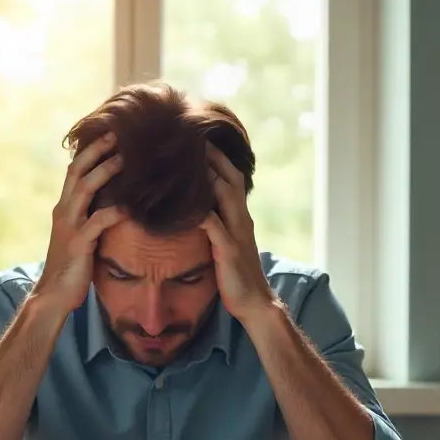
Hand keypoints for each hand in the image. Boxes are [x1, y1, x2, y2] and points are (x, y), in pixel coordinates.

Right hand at [30, 133, 125, 313]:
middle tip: (119, 133)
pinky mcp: (79, 244)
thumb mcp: (81, 234)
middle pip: (78, 171)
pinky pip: (98, 222)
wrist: (53, 294)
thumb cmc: (72, 265)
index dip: (90, 150)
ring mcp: (70, 226)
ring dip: (106, 171)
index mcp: (64, 207)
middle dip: (97, 150)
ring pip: (85, 189)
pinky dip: (115, 211)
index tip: (110, 134)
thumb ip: (92, 216)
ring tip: (126, 159)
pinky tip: (132, 206)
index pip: (74, 170)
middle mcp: (64, 211)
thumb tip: (116, 201)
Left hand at [200, 144, 279, 323]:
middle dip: (214, 157)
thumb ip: (218, 225)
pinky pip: (214, 226)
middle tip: (194, 136)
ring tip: (189, 158)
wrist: (254, 303)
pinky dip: (201, 213)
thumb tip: (200, 210)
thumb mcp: (227, 244)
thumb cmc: (236, 275)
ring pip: (225, 195)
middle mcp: (241, 219)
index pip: (231, 178)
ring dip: (209, 176)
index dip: (219, 158)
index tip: (201, 140)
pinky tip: (185, 203)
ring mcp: (236, 233)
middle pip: (230, 178)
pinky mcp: (228, 250)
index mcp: (240, 217)